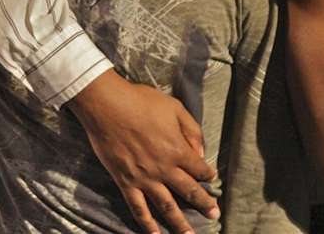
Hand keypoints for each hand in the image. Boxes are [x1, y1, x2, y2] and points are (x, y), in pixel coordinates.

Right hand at [68, 71, 218, 233]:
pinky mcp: (126, 182)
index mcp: (178, 150)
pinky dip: (147, 224)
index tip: (211, 178)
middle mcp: (164, 168)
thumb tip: (201, 152)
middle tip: (215, 215)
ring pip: (167, 207)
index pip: (200, 169)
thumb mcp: (175, 108)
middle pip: (189, 192)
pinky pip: (138, 208)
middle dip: (204, 204)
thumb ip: (192, 131)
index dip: (208, 174)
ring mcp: (144, 179)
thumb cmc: (142, 102)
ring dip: (180, 223)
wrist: (108, 106)